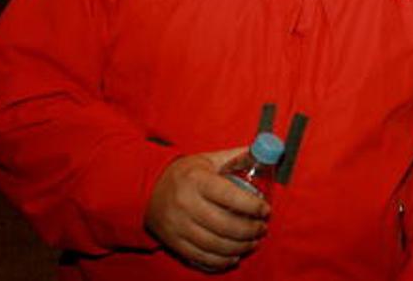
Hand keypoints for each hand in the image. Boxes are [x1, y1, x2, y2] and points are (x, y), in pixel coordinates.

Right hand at [145, 148, 268, 270]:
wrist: (147, 190)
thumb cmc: (184, 174)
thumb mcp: (207, 159)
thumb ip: (235, 157)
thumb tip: (264, 151)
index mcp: (197, 180)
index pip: (229, 196)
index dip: (252, 205)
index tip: (265, 209)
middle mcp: (186, 204)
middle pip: (225, 225)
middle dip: (250, 230)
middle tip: (262, 228)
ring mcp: (178, 226)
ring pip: (215, 244)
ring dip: (239, 247)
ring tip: (253, 241)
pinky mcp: (173, 242)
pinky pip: (200, 257)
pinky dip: (221, 261)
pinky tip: (234, 256)